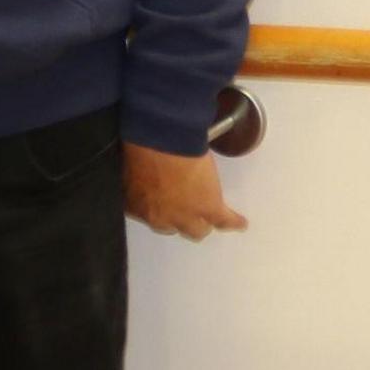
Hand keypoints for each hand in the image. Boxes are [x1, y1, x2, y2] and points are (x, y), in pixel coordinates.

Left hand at [125, 144, 248, 240]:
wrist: (162, 139)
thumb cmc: (141, 144)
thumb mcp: (130, 163)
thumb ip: (137, 174)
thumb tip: (144, 170)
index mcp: (136, 206)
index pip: (147, 215)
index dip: (157, 207)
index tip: (161, 201)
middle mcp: (160, 217)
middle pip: (172, 227)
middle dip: (178, 218)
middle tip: (184, 207)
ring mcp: (185, 215)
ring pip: (197, 230)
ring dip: (202, 223)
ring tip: (211, 220)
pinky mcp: (209, 207)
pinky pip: (224, 220)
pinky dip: (233, 221)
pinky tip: (239, 223)